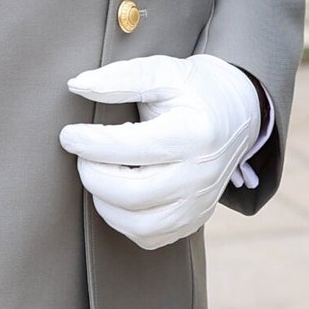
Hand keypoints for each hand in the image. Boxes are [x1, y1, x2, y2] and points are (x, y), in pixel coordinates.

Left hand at [61, 53, 260, 250]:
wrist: (239, 113)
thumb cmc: (196, 89)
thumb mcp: (165, 71)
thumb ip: (121, 78)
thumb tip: (75, 86)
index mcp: (196, 133)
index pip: (130, 148)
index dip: (90, 143)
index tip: (69, 134)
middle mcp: (201, 176)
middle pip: (131, 193)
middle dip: (93, 174)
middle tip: (83, 154)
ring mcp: (200, 204)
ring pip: (138, 224)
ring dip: (105, 201)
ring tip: (101, 172)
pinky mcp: (194, 221)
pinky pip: (148, 237)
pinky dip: (123, 220)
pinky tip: (120, 192)